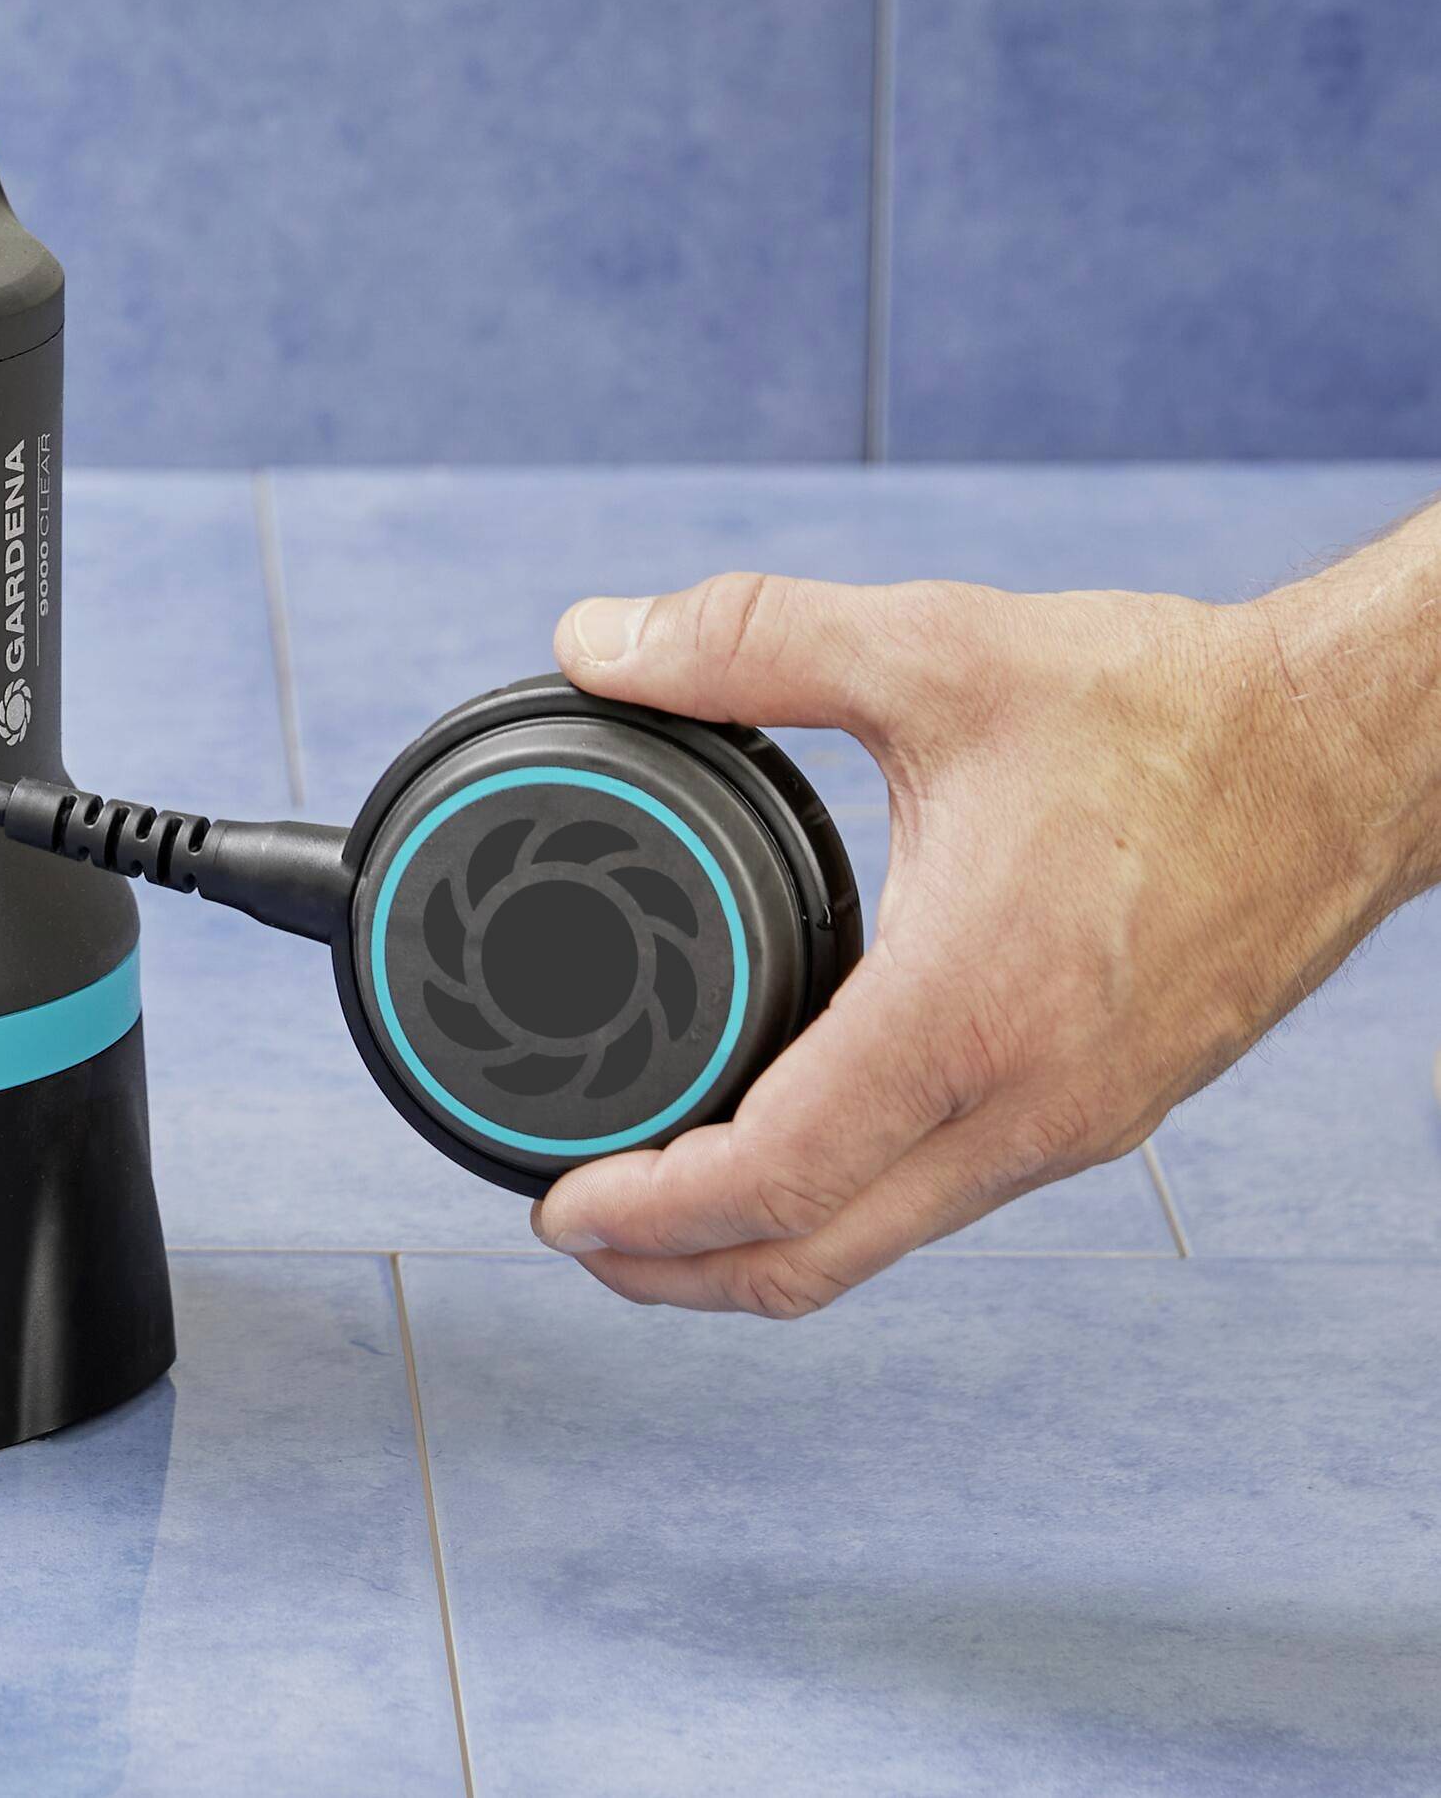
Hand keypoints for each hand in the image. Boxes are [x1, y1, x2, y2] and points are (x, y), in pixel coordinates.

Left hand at [529, 566, 1436, 1313]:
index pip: (783, 1174)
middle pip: (825, 1255)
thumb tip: (595, 639)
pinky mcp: (1110, 1106)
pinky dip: (850, 1197)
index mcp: (973, 1010)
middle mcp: (1032, 1102)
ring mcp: (1080, 1121)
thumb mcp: (935, 648)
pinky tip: (795, 1144)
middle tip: (577, 1235)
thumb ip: (749, 640)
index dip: (654, 1215)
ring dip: (767, 1241)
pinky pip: (949, 1191)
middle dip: (684, 1273)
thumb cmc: (1165, 708)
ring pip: (891, 1235)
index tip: (561, 1214)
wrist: (1351, 752)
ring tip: (660, 1202)